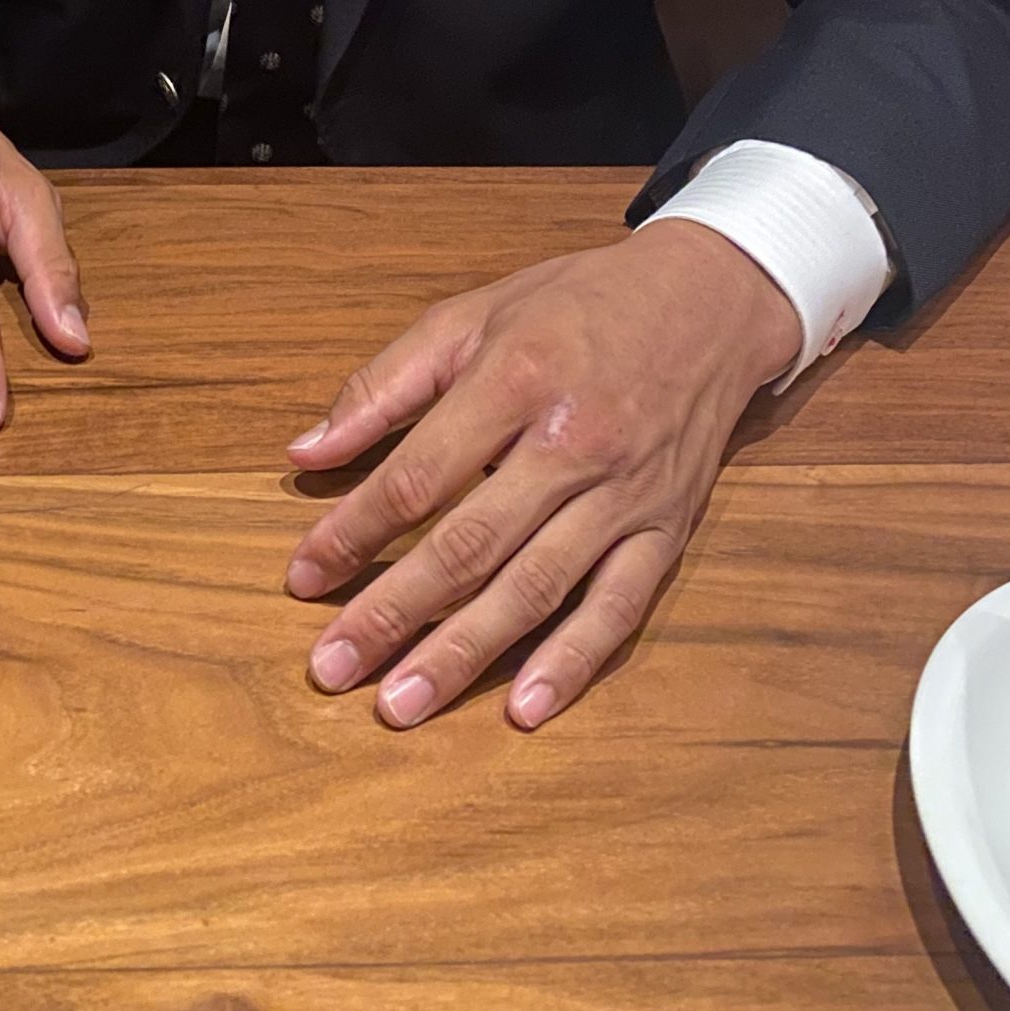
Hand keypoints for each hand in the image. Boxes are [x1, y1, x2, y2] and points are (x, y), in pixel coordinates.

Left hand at [282, 219, 801, 729]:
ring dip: (461, 655)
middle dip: (391, 614)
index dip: (353, 530)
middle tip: (330, 668)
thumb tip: (304, 451)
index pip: (418, 475)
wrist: (707, 301)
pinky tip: (523, 709)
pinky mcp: (665, 531)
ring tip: (399, 706)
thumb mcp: (471, 316)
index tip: (301, 577)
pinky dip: (571, 662)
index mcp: (514, 380)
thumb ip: (384, 384)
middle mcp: (570, 444)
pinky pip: (617, 609)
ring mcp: (623, 495)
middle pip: (468, 545)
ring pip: (533, 589)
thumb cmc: (575, 306)